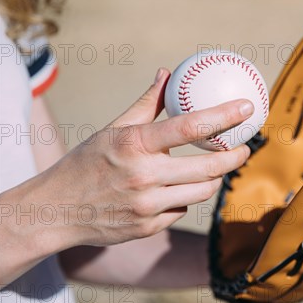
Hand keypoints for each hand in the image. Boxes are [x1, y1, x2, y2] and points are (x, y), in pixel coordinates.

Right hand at [19, 68, 252, 247]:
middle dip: (234, 157)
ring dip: (213, 179)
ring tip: (215, 169)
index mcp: (134, 144)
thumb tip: (167, 74)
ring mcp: (147, 206)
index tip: (247, 108)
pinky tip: (174, 192)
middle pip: (208, 168)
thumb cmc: (87, 163)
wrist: (55, 211)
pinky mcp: (148, 228)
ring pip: (202, 192)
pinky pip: (182, 210)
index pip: (190, 126)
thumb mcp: (112, 130)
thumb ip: (146, 104)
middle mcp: (143, 176)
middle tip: (244, 149)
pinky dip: (184, 199)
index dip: (224, 116)